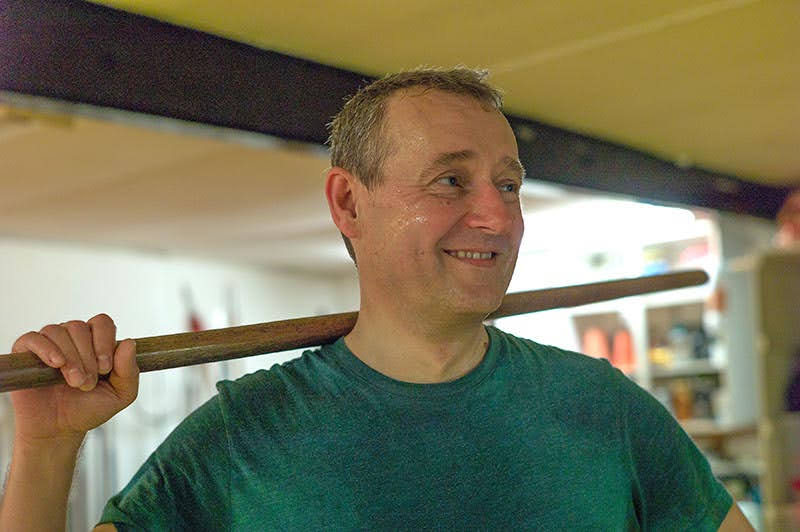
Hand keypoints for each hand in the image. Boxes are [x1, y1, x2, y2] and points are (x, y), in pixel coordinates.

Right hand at [9, 314, 138, 443]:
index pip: (102, 323)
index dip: (105, 342)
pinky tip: (56, 364)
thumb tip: (129, 343)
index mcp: (96, 343)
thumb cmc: (88, 409)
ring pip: (59, 331)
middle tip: (87, 383)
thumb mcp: (120, 394)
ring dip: (71, 357)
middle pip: (80, 327)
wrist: (59, 429)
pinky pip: (34, 338)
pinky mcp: (26, 353)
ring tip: (74, 382)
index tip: (105, 368)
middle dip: (87, 357)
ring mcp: (49, 344)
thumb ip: (129, 371)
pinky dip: (47, 349)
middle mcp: (73, 339)